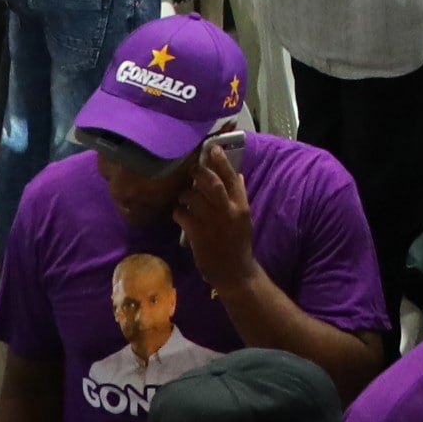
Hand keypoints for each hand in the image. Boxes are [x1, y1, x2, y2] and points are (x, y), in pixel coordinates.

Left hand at [173, 134, 258, 287]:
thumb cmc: (238, 244)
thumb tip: (237, 175)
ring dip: (185, 194)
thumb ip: (239, 197)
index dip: (222, 162)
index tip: (213, 148)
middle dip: (199, 172)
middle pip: (211, 183)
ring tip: (183, 197)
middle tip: (191, 168)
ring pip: (194, 197)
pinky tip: (178, 214)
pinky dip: (178, 212)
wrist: (235, 272)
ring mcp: (212, 223)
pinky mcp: (197, 235)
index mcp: (241, 207)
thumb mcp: (244, 219)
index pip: (232, 178)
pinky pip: (183, 215)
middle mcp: (227, 212)